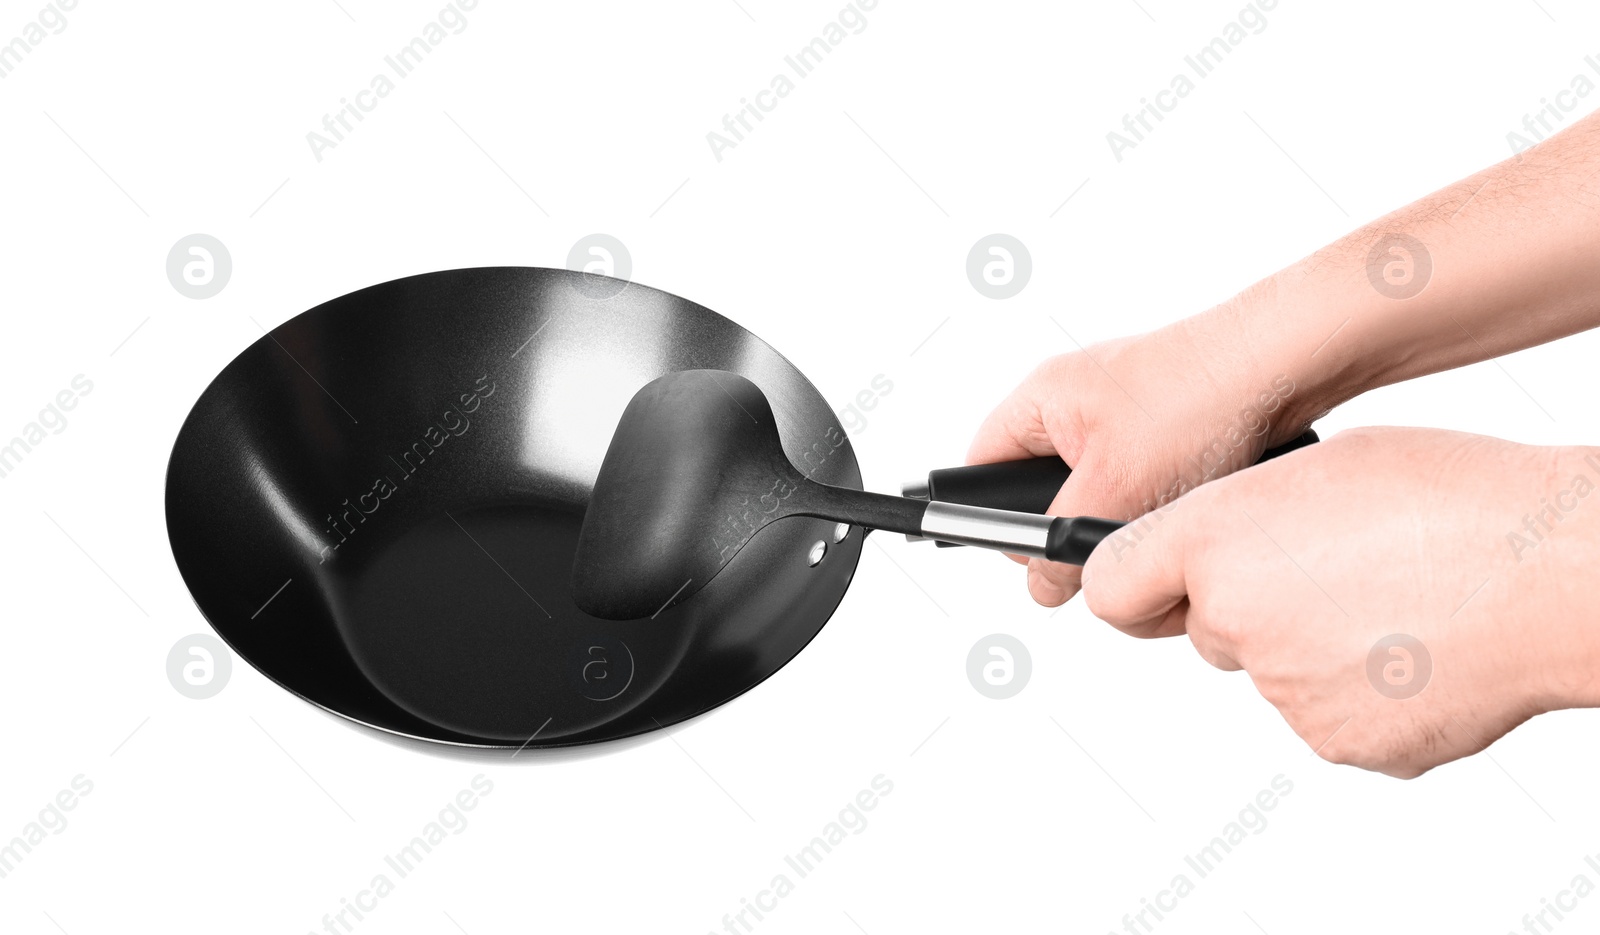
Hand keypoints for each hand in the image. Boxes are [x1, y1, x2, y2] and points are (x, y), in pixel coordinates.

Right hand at [967, 308, 1314, 605]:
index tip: (1030, 556)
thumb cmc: (1198, 397)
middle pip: (1038, 487)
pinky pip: (1138, 474)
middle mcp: (1072, 397)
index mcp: (1039, 399)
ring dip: (1119, 513)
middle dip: (1069, 523)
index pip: (981, 470)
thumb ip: (1062, 545)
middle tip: (1102, 540)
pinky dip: (1155, 496)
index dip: (996, 520)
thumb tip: (1041, 586)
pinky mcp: (1162, 418)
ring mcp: (1119, 408)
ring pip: (1094, 486)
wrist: (1285, 359)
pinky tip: (1186, 498)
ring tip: (1154, 513)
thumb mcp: (1114, 489)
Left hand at [1080, 426, 1599, 777]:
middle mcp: (1233, 617)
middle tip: (1323, 572)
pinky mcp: (1336, 740)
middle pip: (1203, 626)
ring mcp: (1284, 689)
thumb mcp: (1320, 469)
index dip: (1131, 581)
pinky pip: (1323, 714)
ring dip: (1306, 646)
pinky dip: (1355, 690)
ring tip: (1390, 601)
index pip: (1108, 583)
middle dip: (1244, 605)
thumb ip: (1241, 518)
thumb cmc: (1454, 500)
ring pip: (1268, 670)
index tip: (1145, 581)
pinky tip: (1411, 648)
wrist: (1554, 575)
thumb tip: (1218, 552)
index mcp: (1216, 537)